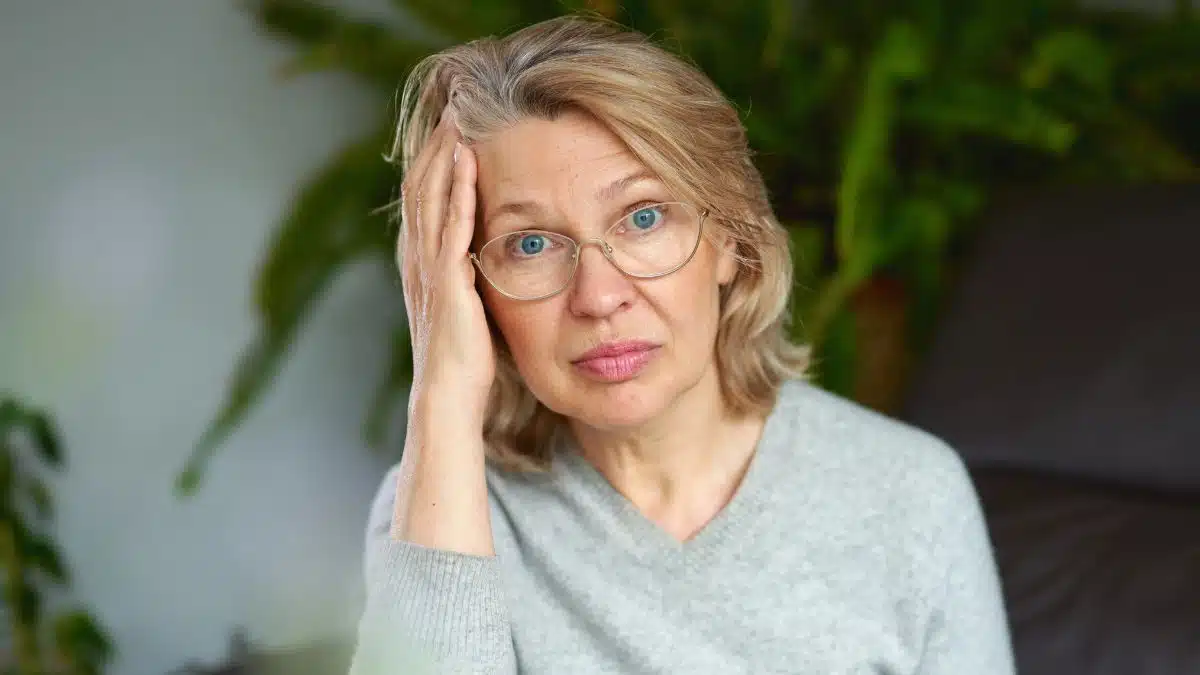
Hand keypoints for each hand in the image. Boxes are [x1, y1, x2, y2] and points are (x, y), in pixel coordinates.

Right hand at [399, 107, 494, 423]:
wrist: (448, 396)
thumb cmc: (462, 359)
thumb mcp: (464, 305)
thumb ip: (465, 275)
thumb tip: (480, 254)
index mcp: (421, 264)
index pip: (423, 201)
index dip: (432, 163)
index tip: (449, 130)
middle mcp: (418, 260)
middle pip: (421, 190)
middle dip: (436, 148)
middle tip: (452, 110)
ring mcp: (430, 271)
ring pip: (432, 201)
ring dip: (445, 159)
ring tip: (457, 123)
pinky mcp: (448, 284)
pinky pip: (452, 229)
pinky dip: (459, 194)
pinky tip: (467, 166)